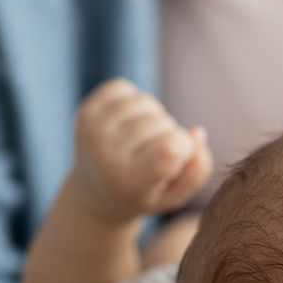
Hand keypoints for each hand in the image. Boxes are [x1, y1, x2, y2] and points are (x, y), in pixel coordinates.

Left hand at [72, 79, 211, 223]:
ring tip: (145, 137)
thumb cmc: (145, 192)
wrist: (97, 192)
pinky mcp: (85, 111)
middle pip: (161, 122)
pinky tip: (130, 122)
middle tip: (157, 153)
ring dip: (153, 115)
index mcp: (131, 181)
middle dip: (170, 133)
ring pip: (144, 102)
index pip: (169, 148)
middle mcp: (106, 154)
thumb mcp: (176, 195)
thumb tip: (196, 131)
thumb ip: (198, 169)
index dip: (184, 148)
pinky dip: (133, 100)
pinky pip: (122, 88)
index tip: (176, 159)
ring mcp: (92, 130)